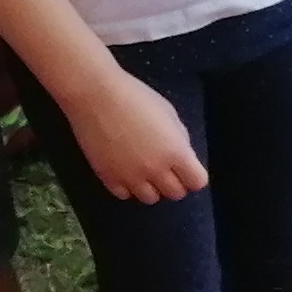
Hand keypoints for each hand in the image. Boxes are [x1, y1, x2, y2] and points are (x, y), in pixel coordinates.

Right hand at [64, 66, 208, 202]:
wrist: (94, 93)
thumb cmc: (135, 97)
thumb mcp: (169, 113)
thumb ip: (180, 139)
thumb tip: (183, 156)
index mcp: (176, 153)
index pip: (197, 182)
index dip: (193, 176)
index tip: (186, 169)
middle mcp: (156, 170)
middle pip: (175, 194)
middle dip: (174, 182)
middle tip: (164, 168)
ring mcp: (130, 176)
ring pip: (150, 198)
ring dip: (151, 187)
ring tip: (143, 170)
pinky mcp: (108, 177)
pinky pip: (124, 195)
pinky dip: (127, 186)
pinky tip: (124, 171)